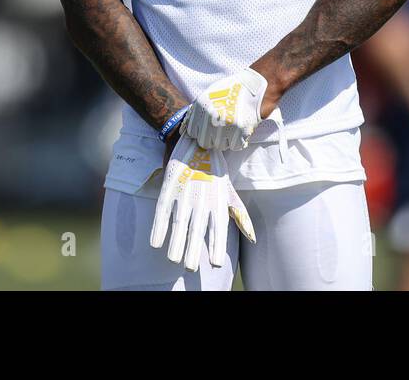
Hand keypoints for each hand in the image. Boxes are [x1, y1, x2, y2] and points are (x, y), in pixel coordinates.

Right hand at [151, 135, 255, 269]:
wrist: (196, 141)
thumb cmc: (214, 170)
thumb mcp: (228, 191)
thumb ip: (237, 214)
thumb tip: (252, 237)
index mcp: (218, 201)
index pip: (218, 228)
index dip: (216, 246)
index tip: (216, 262)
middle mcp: (202, 199)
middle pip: (196, 230)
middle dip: (192, 250)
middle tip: (190, 267)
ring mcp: (184, 194)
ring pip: (178, 223)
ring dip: (175, 243)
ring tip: (174, 259)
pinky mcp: (169, 188)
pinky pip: (162, 212)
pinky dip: (158, 228)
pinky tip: (156, 243)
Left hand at [182, 68, 267, 150]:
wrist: (256, 85)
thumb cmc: (233, 90)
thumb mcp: (210, 95)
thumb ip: (197, 111)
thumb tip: (184, 130)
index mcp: (202, 106)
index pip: (192, 132)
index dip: (201, 132)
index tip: (208, 130)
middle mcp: (211, 116)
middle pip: (205, 142)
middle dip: (212, 139)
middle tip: (222, 131)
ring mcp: (225, 124)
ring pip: (220, 146)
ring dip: (226, 140)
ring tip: (233, 128)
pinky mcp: (240, 130)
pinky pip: (235, 146)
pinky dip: (239, 141)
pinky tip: (241, 131)